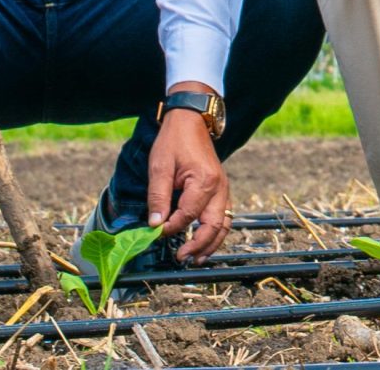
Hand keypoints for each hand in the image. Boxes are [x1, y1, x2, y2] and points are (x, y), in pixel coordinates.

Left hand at [147, 89, 230, 260]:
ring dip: (212, 243)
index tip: (156, 233)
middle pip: (214, 225)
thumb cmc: (174, 141)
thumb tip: (155, 225)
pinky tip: (205, 242)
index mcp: (204, 181)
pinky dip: (216, 232)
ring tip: (197, 259)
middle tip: (182, 258)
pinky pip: (224, 216)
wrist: (190, 120)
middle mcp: (219, 187)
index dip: (172, 227)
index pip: (189, 215)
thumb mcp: (159, 167)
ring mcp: (223, 188)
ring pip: (224, 223)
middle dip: (199, 245)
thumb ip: (158, 197)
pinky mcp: (220, 189)